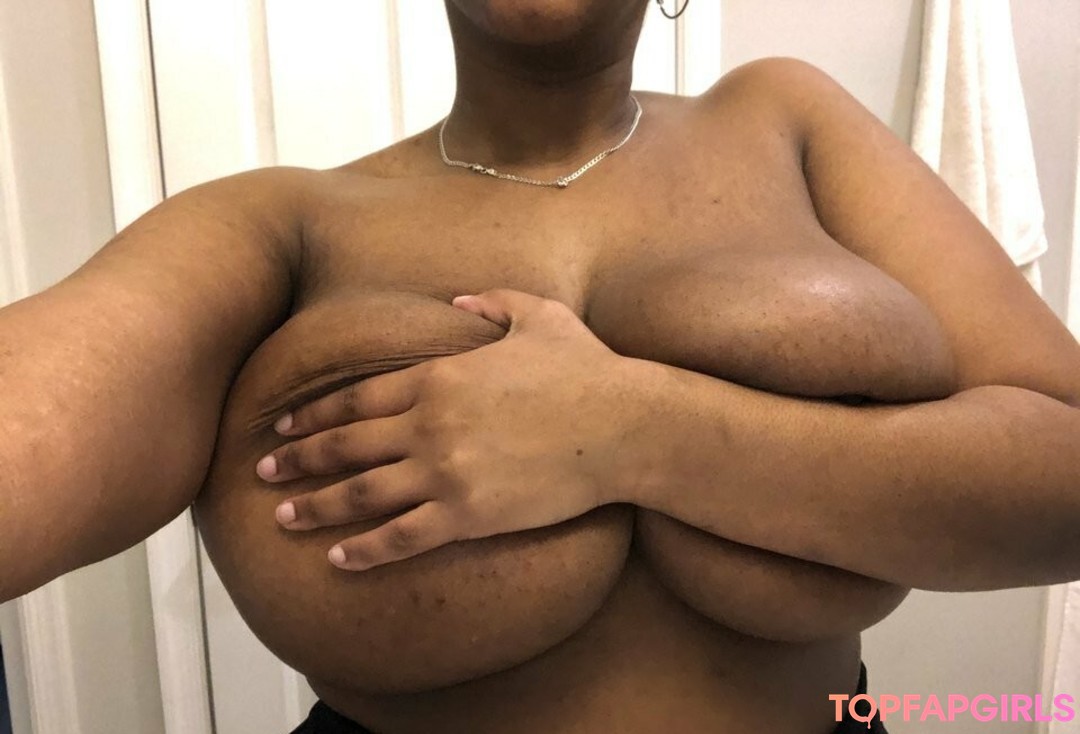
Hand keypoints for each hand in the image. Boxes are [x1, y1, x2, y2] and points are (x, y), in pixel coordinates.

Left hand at [256, 289, 639, 569]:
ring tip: (283, 518)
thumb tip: (458, 302)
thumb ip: (491, 302)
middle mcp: (430, 424)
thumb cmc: (586, 369)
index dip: (315, 414)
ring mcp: (446, 472)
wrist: (624, 426)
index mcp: (439, 376)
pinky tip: (339, 560)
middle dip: (299, 460)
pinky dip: (365, 551)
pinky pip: (403, 537)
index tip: (285, 426)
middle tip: (263, 473)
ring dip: (317, 507)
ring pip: (362, 494)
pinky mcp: (469, 514)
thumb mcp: (538, 315)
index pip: (358, 398)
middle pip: (346, 446)